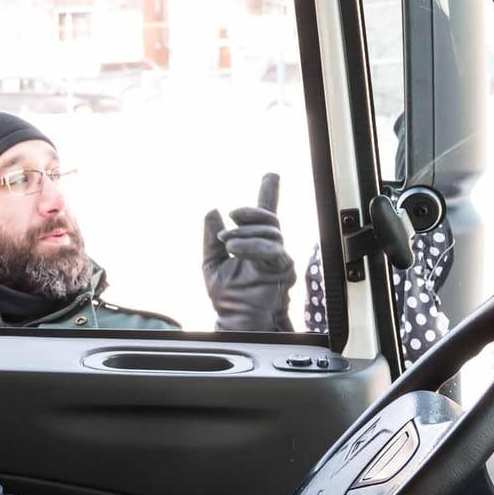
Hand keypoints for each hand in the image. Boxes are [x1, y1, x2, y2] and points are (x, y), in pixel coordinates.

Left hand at [202, 174, 296, 330]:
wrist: (235, 319)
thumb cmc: (227, 297)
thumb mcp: (211, 262)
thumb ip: (211, 238)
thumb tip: (213, 210)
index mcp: (253, 243)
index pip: (263, 214)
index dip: (269, 192)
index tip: (272, 175)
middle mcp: (269, 247)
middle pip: (269, 218)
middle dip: (250, 214)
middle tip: (230, 219)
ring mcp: (278, 257)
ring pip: (271, 232)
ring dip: (246, 233)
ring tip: (226, 241)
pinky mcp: (283, 269)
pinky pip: (273, 250)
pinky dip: (253, 246)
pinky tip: (235, 248)